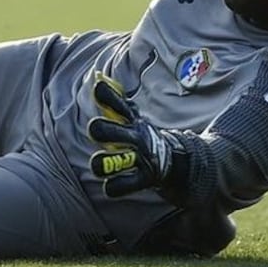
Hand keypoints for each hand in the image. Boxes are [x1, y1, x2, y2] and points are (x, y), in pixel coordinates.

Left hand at [87, 73, 186, 197]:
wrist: (172, 160)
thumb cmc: (140, 135)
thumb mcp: (131, 116)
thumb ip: (114, 100)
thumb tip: (97, 80)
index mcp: (131, 120)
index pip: (118, 103)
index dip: (106, 95)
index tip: (97, 89)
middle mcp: (136, 137)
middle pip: (110, 130)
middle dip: (100, 129)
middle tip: (94, 129)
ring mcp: (141, 157)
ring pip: (113, 161)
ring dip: (101, 163)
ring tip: (97, 164)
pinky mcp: (146, 178)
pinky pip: (123, 186)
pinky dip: (114, 187)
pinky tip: (109, 186)